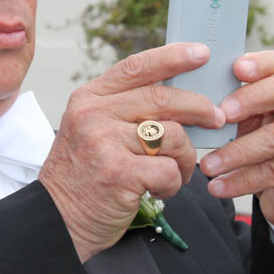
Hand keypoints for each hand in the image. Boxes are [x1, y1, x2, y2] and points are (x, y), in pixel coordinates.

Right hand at [38, 42, 225, 261]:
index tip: (202, 53)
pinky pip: (169, 170)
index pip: (136, 67)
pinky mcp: (118, 173)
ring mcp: (104, 143)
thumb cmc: (83, 176)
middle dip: (199, 107)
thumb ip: (125, 109)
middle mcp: (93, 115)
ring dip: (186, 157)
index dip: (173, 57)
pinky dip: (174, 183)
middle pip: (163, 98)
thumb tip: (182, 95)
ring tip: (177, 171)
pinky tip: (160, 190)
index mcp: (88, 98)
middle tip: (216, 118)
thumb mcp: (92, 130)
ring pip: (173, 136)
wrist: (56, 220)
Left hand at [199, 51, 273, 260]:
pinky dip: (240, 180)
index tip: (237, 68)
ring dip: (236, 152)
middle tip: (221, 114)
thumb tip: (187, 98)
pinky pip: (273, 173)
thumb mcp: (251, 121)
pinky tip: (218, 186)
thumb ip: (231, 106)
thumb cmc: (264, 145)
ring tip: (207, 165)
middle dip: (250, 99)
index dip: (260, 64)